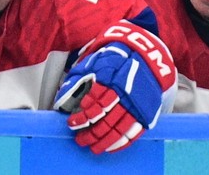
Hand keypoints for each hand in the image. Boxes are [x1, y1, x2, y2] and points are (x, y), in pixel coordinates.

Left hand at [54, 22, 174, 153]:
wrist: (147, 61)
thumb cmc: (114, 62)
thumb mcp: (95, 63)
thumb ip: (78, 79)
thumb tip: (62, 99)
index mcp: (111, 80)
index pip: (96, 103)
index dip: (83, 116)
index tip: (72, 123)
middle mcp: (125, 94)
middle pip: (107, 119)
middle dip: (91, 132)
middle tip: (79, 140)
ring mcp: (137, 106)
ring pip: (120, 128)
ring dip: (104, 141)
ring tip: (92, 147)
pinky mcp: (146, 114)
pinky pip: (134, 133)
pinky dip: (121, 143)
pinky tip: (110, 148)